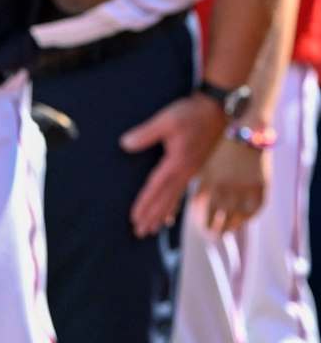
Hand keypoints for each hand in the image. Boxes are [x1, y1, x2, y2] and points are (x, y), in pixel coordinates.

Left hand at [120, 96, 226, 237]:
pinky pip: (182, 191)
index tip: (134, 218)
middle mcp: (185, 171)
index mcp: (177, 163)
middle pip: (166, 199)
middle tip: (140, 232)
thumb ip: (146, 133)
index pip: (156, 188)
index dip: (145, 204)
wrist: (217, 109)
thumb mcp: (166, 120)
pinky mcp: (194, 167)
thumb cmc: (191, 113)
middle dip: (152, 216)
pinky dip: (174, 204)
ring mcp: (191, 171)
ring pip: (174, 198)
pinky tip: (171, 213)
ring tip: (153, 228)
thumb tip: (125, 145)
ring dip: (163, 214)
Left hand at [191, 137, 270, 234]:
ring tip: (226, 231)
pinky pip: (256, 208)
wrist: (247, 131)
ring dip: (232, 226)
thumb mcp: (206, 163)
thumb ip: (202, 184)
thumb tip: (196, 204)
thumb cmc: (222, 146)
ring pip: (237, 216)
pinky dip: (250, 216)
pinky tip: (244, 220)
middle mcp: (226, 186)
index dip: (205, 223)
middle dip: (216, 229)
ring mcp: (244, 187)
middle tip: (214, 235)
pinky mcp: (261, 185)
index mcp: (209, 180)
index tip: (202, 228)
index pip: (206, 210)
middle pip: (220, 216)